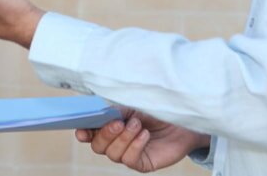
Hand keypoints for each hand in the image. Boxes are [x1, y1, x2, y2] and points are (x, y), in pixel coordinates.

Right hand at [75, 108, 209, 172]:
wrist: (184, 120)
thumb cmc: (157, 109)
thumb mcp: (134, 104)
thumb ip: (116, 109)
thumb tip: (101, 113)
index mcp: (110, 125)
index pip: (89, 133)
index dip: (83, 132)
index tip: (82, 130)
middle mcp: (116, 142)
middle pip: (98, 146)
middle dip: (106, 134)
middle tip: (119, 122)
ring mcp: (128, 153)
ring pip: (112, 154)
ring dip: (124, 138)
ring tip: (138, 125)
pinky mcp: (142, 163)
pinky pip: (129, 159)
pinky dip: (135, 146)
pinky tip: (145, 135)